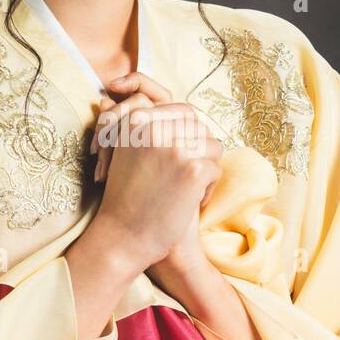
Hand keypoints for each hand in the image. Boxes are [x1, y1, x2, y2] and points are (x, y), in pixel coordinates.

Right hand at [89, 70, 222, 272]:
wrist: (124, 236)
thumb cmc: (126, 196)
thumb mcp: (124, 151)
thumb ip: (140, 124)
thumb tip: (138, 103)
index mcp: (136, 118)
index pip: (182, 111)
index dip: (186, 135)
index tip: (173, 160)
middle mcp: (154, 126)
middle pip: (199, 127)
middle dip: (196, 151)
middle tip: (179, 177)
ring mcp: (175, 147)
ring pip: (212, 146)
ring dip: (204, 169)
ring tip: (183, 189)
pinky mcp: (193, 169)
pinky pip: (216, 170)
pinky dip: (206, 190)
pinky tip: (187, 203)